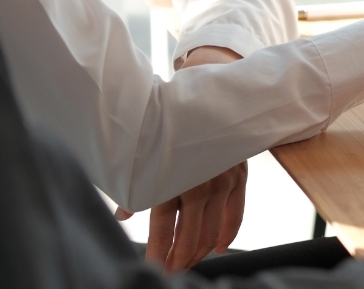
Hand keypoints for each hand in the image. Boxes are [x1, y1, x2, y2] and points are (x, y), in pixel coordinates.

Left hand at [116, 45, 247, 271]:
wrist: (210, 92)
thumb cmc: (173, 122)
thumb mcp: (149, 151)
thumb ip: (138, 185)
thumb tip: (123, 214)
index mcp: (174, 178)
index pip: (162, 228)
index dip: (156, 252)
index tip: (151, 268)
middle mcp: (201, 183)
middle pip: (190, 235)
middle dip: (178, 258)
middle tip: (169, 271)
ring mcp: (224, 182)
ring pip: (213, 230)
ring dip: (199, 250)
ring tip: (187, 263)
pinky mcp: (240, 176)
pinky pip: (236, 213)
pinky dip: (227, 233)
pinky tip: (217, 247)